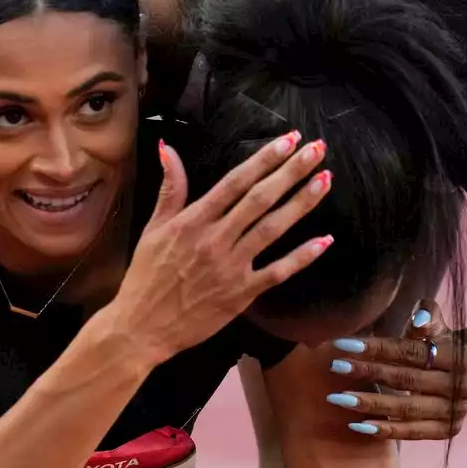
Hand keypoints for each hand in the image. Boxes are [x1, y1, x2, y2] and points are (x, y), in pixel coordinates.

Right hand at [112, 132, 332, 364]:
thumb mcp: (152, 229)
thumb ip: (169, 188)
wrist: (142, 327)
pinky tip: (325, 240)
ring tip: (325, 180)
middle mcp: (215, 239)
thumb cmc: (146, 277)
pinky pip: (277, 272)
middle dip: (291, 172)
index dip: (264, 159)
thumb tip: (167, 148)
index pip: (235, 182)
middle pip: (260, 199)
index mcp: (193, 221)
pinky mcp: (241, 293)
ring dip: (301, 203)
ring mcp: (231, 267)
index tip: (288, 140)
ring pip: (273, 229)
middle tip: (318, 149)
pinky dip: (302, 256)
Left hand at [323, 299, 466, 438]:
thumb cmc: (438, 346)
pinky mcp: (447, 431)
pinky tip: (358, 426)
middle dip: (368, 372)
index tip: (344, 344)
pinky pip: (412, 432)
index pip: (411, 351)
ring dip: (370, 404)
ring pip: (407, 409)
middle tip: (335, 367)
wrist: (464, 378)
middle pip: (407, 379)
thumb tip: (420, 319)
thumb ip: (429, 315)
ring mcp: (455, 411)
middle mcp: (462, 385)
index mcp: (459, 357)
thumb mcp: (437, 327)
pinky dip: (385, 430)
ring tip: (339, 399)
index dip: (377, 347)